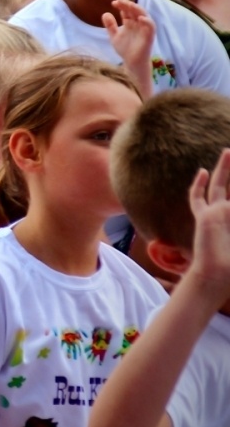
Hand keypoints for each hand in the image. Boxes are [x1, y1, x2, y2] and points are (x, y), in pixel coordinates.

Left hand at [103, 0, 155, 98]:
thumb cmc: (125, 49)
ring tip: (129, 5)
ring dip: (137, 9)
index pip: (127, 10)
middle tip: (119, 0)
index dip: (121, 5)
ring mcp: (144, 29)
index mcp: (130, 22)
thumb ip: (110, 25)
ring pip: (144, 15)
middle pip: (134, 10)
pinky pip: (151, 27)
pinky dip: (147, 21)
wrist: (131, 63)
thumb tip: (105, 13)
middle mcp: (138, 24)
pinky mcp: (149, 36)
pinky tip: (140, 18)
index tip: (113, 2)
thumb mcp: (114, 36)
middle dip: (128, 4)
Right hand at [186, 147, 229, 293]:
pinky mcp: (205, 218)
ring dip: (225, 170)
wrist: (220, 274)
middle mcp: (223, 214)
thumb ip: (229, 216)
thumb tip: (229, 205)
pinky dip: (198, 186)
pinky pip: (199, 198)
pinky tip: (203, 173)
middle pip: (227, 189)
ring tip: (228, 152)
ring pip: (221, 188)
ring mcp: (213, 215)